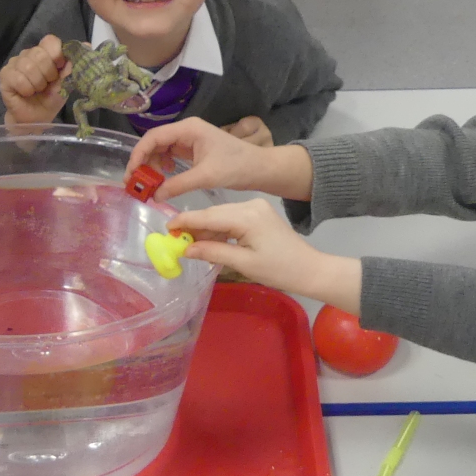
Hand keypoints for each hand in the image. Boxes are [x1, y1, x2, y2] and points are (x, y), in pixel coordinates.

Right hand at [0, 36, 69, 125]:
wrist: (35, 119)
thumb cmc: (50, 100)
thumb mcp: (65, 84)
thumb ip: (73, 66)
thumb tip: (87, 46)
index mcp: (45, 54)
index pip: (50, 41)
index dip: (56, 54)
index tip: (59, 68)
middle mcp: (29, 54)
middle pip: (39, 53)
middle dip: (48, 73)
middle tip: (46, 85)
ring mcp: (15, 63)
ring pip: (28, 65)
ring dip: (37, 83)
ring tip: (36, 90)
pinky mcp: (5, 75)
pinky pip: (18, 77)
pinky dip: (26, 89)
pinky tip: (26, 93)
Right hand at [127, 117, 313, 201]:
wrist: (258, 168)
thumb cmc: (236, 167)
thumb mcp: (205, 176)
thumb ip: (178, 185)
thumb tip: (154, 196)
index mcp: (188, 129)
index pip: (154, 137)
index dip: (139, 154)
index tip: (131, 174)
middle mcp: (186, 131)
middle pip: (155, 142)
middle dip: (143, 162)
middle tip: (136, 183)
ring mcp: (190, 140)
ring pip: (161, 150)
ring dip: (152, 166)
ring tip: (149, 184)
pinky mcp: (193, 150)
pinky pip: (171, 156)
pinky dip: (163, 167)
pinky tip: (164, 178)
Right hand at [170, 198, 360, 309]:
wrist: (309, 269)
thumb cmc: (279, 270)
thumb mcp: (243, 263)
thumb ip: (212, 252)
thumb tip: (185, 249)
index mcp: (247, 215)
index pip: (208, 216)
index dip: (185, 222)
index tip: (166, 229)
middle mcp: (250, 205)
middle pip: (213, 214)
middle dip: (194, 228)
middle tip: (177, 244)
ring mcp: (255, 207)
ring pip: (220, 216)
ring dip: (207, 231)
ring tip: (193, 248)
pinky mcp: (258, 212)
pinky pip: (231, 218)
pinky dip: (219, 230)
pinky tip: (211, 243)